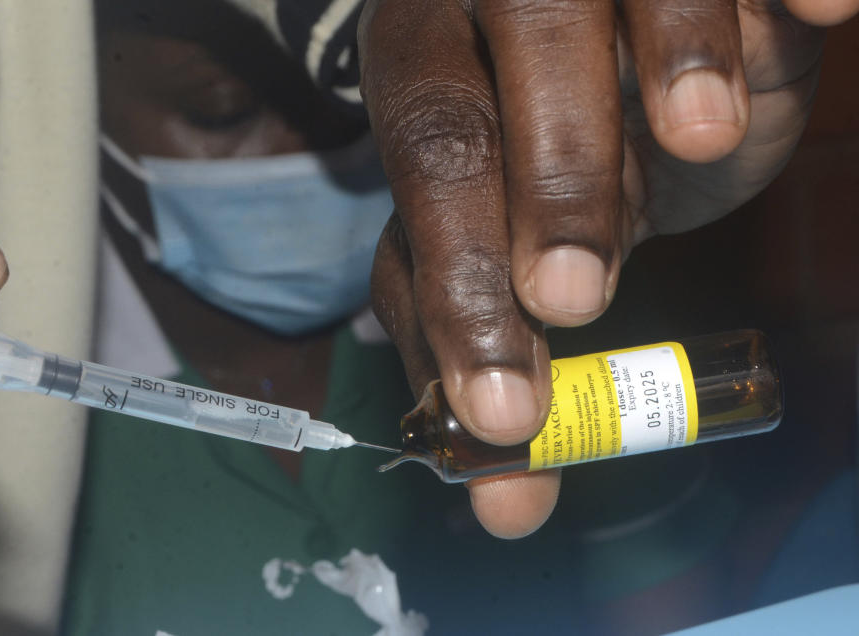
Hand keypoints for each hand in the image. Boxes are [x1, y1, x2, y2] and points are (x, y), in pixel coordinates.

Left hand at [359, 0, 858, 537]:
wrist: (640, 62)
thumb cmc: (557, 163)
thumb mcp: (515, 245)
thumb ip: (497, 353)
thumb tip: (509, 504)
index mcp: (428, 71)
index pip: (430, 165)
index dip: (459, 280)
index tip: (504, 404)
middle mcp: (492, 1)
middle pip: (504, 71)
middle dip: (545, 186)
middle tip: (576, 294)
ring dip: (668, 53)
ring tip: (701, 135)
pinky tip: (824, 12)